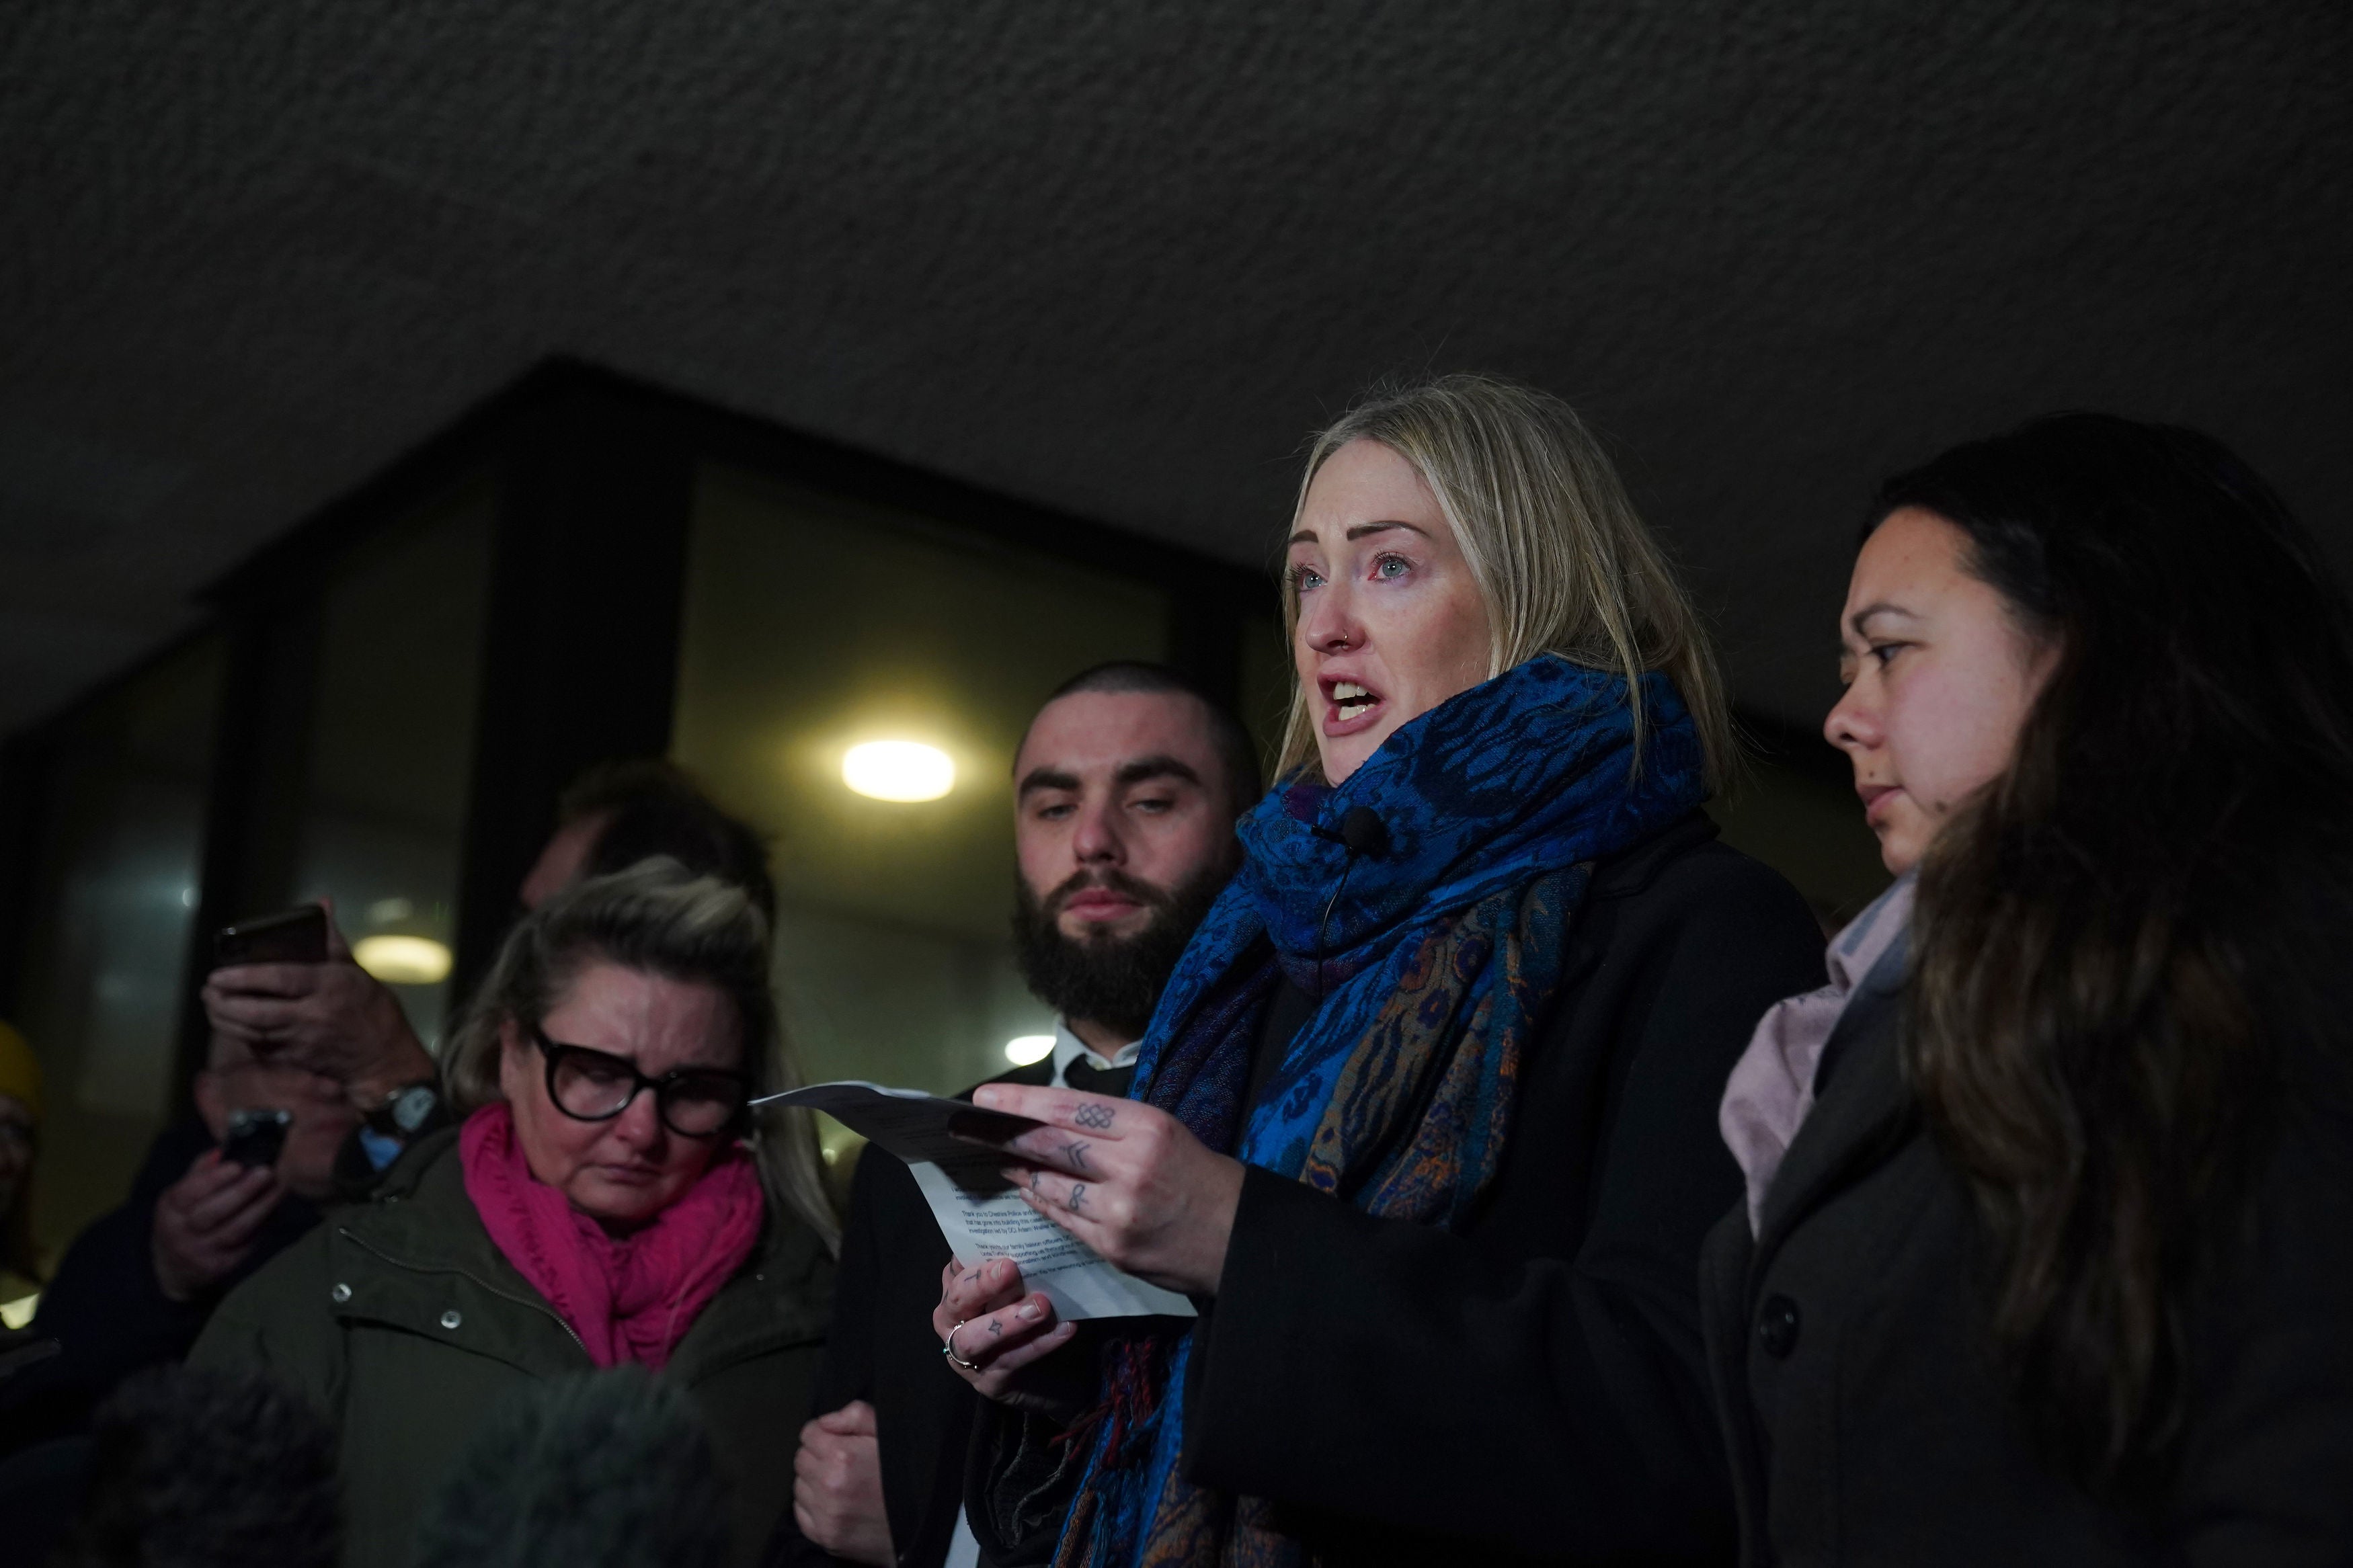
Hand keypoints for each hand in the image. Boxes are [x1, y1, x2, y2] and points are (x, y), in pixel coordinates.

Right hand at [152, 1149, 281, 1301]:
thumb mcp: (180, 1197)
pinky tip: (277, 1208)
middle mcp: (182, 1233)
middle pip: (214, 1212)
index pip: (189, 1193)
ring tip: (280, 1188)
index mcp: (170, 1210)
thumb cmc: (182, 1221)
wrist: (173, 1268)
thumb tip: (222, 1150)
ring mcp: (202, 1252)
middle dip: (243, 1191)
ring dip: (262, 1207)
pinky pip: (247, 1242)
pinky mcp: (222, 1265)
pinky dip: (264, 1224)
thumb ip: (200, 1172)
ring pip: (235, 1229)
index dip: (215, 1179)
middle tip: (267, 1172)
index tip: (239, 1165)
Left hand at [201, 907, 432, 1101]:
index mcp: (329, 986)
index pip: (279, 979)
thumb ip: (331, 939)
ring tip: (212, 1006)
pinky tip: (232, 1026)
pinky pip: (261, 1049)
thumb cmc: (372, 1009)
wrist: (383, 1057)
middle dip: (224, 1002)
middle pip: (257, 1011)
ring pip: (252, 1032)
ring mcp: (302, 1041)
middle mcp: (312, 1015)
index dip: (244, 977)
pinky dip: (243, 1037)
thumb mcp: (355, 969)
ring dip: (225, 1020)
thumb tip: (323, 904)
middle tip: (208, 990)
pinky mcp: (296, 1061)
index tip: (219, 973)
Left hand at [791, 1400, 892, 1564]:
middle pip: (801, 1459)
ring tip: (841, 1483)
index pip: (808, 1434)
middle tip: (841, 1461)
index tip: (835, 1439)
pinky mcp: (826, 1537)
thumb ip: (855, 1415)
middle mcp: (828, 1486)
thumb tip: (826, 1421)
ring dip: (813, 1481)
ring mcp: (826, 1515)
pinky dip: (812, 1506)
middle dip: (817, 1455)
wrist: (923, 1523)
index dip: (823, 1433)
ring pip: (799, 1486)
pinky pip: (801, 1513)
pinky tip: (834, 1503)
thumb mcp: (888, 1433)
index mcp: (843, 1456)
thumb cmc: (908, 1475)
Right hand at [931, 1257, 1077, 1414]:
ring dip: (1007, 1320)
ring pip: (974, 1337)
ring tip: (1041, 1306)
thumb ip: (1020, 1267)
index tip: (1001, 1242)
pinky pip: (1010, 1360)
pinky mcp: (988, 1381)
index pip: (958, 1264)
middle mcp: (953, 1319)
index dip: (976, 1252)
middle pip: (957, 1298)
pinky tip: (1064, 1328)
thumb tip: (1039, 1236)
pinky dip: (1038, 1343)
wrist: (1050, 1375)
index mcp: (957, 1287)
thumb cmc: (1029, 1315)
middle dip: (982, 1283)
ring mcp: (966, 1354)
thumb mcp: (1022, 1286)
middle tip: (1011, 1269)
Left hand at [972, 1084, 1243, 1298]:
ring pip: (1049, 1185)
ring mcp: (1119, 1210)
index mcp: (1147, 1126)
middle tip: (968, 1127)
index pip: (1069, 1107)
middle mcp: (1131, 1164)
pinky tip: (1029, 1191)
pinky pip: (1062, 1219)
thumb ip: (1111, 1125)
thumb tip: (1050, 1116)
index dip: (1021, 1102)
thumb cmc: (1199, 1175)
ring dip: (1019, 1171)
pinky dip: (1041, 1203)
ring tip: (1000, 1159)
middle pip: (1050, 1144)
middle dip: (1003, 1134)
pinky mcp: (1113, 1245)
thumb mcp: (1164, 1131)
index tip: (985, 1097)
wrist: (1237, 1235)